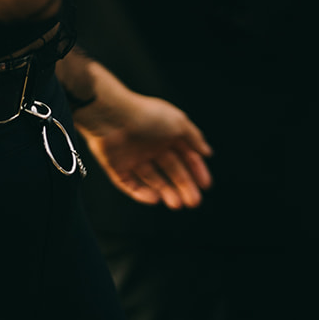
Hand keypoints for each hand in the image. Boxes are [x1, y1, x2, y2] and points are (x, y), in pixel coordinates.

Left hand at [75, 89, 212, 210]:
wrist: (111, 115)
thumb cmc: (147, 116)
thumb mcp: (178, 122)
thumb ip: (194, 137)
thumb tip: (207, 152)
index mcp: (165, 133)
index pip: (185, 155)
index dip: (196, 170)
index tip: (206, 185)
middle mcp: (150, 145)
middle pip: (170, 170)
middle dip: (183, 186)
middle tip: (194, 202)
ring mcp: (133, 156)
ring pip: (152, 180)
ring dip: (166, 192)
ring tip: (177, 204)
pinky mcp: (116, 166)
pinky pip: (130, 184)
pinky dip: (142, 193)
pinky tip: (155, 198)